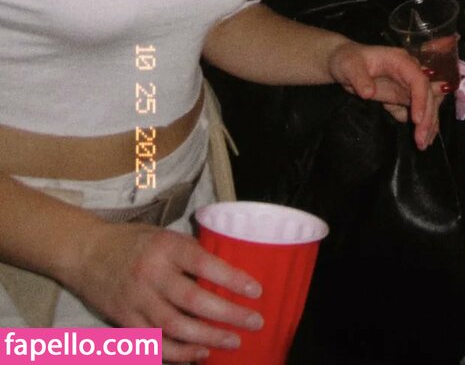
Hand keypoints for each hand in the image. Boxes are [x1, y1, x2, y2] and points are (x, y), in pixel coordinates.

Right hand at [69, 220, 264, 361]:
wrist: (85, 252)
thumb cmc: (132, 241)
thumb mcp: (163, 236)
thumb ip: (188, 254)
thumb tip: (224, 273)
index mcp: (165, 247)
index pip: (204, 263)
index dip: (232, 278)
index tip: (255, 291)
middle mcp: (151, 274)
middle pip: (193, 300)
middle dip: (227, 314)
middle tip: (253, 322)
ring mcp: (136, 300)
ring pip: (176, 326)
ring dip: (208, 338)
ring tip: (233, 342)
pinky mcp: (124, 321)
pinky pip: (155, 343)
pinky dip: (178, 353)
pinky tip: (200, 355)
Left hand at [327, 41, 439, 148]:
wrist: (343, 64)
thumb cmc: (346, 61)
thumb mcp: (348, 66)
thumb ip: (358, 78)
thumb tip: (369, 93)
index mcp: (399, 60)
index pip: (418, 79)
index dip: (421, 99)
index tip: (417, 120)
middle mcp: (408, 71)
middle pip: (427, 93)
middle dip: (427, 117)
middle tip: (421, 141)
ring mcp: (407, 84)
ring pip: (427, 103)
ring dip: (428, 123)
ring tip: (423, 144)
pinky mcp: (403, 95)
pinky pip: (418, 109)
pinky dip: (422, 123)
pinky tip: (422, 139)